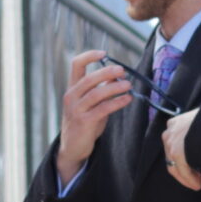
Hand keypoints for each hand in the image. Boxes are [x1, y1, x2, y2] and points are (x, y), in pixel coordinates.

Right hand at [56, 50, 132, 184]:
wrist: (72, 147)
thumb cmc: (84, 123)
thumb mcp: (92, 103)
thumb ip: (102, 89)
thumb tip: (117, 75)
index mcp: (73, 88)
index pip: (76, 64)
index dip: (89, 56)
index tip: (104, 54)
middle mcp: (72, 96)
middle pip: (89, 78)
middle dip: (107, 72)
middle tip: (123, 71)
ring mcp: (76, 109)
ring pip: (96, 93)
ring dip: (114, 88)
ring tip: (128, 85)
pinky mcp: (84, 122)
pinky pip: (102, 109)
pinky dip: (116, 102)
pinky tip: (127, 99)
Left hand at [161, 108, 200, 189]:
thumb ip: (197, 129)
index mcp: (175, 123)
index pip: (174, 145)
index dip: (182, 158)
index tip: (193, 167)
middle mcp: (170, 132)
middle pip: (172, 158)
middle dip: (183, 170)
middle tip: (196, 178)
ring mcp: (171, 142)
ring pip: (175, 166)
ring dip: (186, 177)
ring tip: (197, 183)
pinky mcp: (177, 152)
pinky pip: (183, 171)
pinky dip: (190, 180)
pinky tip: (198, 184)